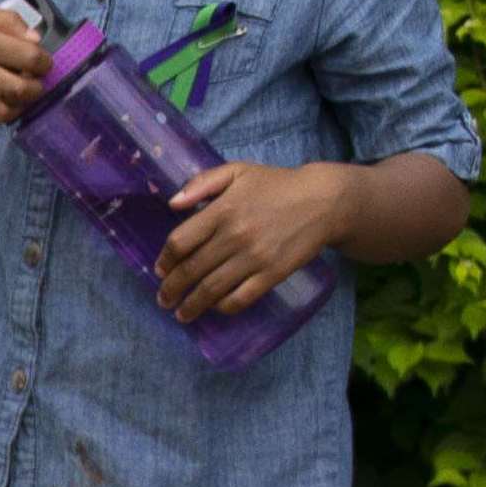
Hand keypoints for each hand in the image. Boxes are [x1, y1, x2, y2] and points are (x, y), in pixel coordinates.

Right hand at [0, 2, 52, 136]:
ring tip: (12, 99)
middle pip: (22, 91)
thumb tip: (35, 40)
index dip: (44, 63)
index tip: (42, 64)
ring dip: (15, 109)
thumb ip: (5, 20)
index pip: (30, 58)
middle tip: (32, 84)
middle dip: (36, 89)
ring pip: (3, 114)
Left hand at [156, 161, 353, 320]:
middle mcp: (235, 235)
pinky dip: (222, 307)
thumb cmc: (276, 185)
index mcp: (223, 210)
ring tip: (181, 314)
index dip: (165, 260)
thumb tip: (172, 203)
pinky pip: (240, 298)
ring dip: (191, 306)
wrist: (324, 200)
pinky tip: (214, 308)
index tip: (160, 271)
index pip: (180, 242)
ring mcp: (255, 257)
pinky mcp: (273, 273)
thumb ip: (202, 183)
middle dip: (171, 290)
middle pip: (191, 270)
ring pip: (211, 290)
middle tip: (164, 300)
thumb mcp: (238, 172)